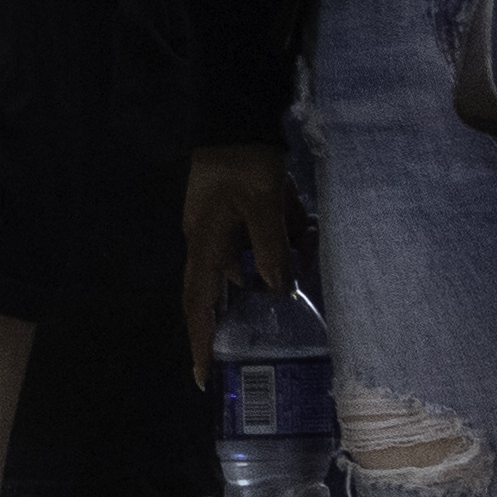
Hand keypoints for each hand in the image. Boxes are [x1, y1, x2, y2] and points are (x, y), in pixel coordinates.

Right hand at [182, 142, 293, 382]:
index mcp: (205, 244)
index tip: (203, 376)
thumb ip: (272, 249)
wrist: (233, 120)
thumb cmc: (245, 164)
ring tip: (298, 245)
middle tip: (243, 350)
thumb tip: (277, 290)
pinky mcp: (226, 215)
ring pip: (239, 265)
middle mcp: (203, 242)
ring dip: (267, 267)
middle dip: (224, 321)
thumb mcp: (265, 206)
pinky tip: (297, 229)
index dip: (201, 341)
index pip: (198, 304)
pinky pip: (248, 245)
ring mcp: (213, 228)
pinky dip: (271, 247)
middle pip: (209, 293)